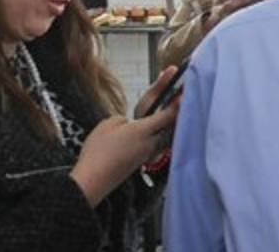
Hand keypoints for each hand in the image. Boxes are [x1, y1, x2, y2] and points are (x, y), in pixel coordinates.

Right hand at [71, 68, 179, 206]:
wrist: (93, 181)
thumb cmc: (98, 152)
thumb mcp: (107, 125)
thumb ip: (122, 120)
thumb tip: (128, 124)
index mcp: (143, 131)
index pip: (167, 116)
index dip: (177, 105)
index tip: (185, 97)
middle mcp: (150, 144)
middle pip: (170, 129)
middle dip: (175, 118)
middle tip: (178, 108)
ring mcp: (146, 156)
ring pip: (164, 140)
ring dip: (167, 130)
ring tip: (166, 121)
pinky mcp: (140, 164)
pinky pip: (155, 149)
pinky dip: (158, 140)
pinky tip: (151, 137)